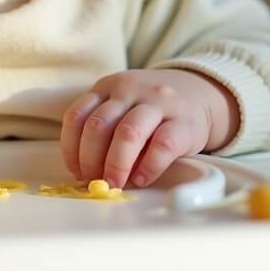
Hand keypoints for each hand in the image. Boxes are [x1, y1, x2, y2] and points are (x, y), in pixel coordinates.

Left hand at [60, 68, 238, 188]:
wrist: (198, 92)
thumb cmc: (151, 107)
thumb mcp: (122, 104)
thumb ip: (104, 127)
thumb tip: (85, 170)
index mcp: (108, 86)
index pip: (77, 115)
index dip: (71, 148)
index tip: (75, 170)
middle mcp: (130, 89)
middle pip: (99, 125)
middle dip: (91, 160)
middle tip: (94, 181)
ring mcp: (158, 103)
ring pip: (128, 133)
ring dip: (116, 165)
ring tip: (115, 184)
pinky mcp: (184, 123)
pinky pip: (162, 146)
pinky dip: (147, 168)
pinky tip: (141, 179)